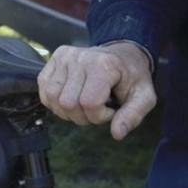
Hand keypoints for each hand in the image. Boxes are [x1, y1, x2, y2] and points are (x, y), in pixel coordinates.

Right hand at [37, 42, 156, 139]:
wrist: (122, 54)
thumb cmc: (131, 77)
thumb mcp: (144, 96)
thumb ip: (133, 116)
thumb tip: (117, 133)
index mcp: (103, 65)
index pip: (89, 103)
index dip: (99, 116)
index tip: (111, 111)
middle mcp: (80, 58)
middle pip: (67, 103)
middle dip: (82, 116)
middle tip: (96, 110)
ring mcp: (64, 57)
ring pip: (52, 98)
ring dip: (66, 111)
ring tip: (81, 106)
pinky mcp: (54, 58)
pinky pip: (43, 89)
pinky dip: (54, 101)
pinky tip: (69, 99)